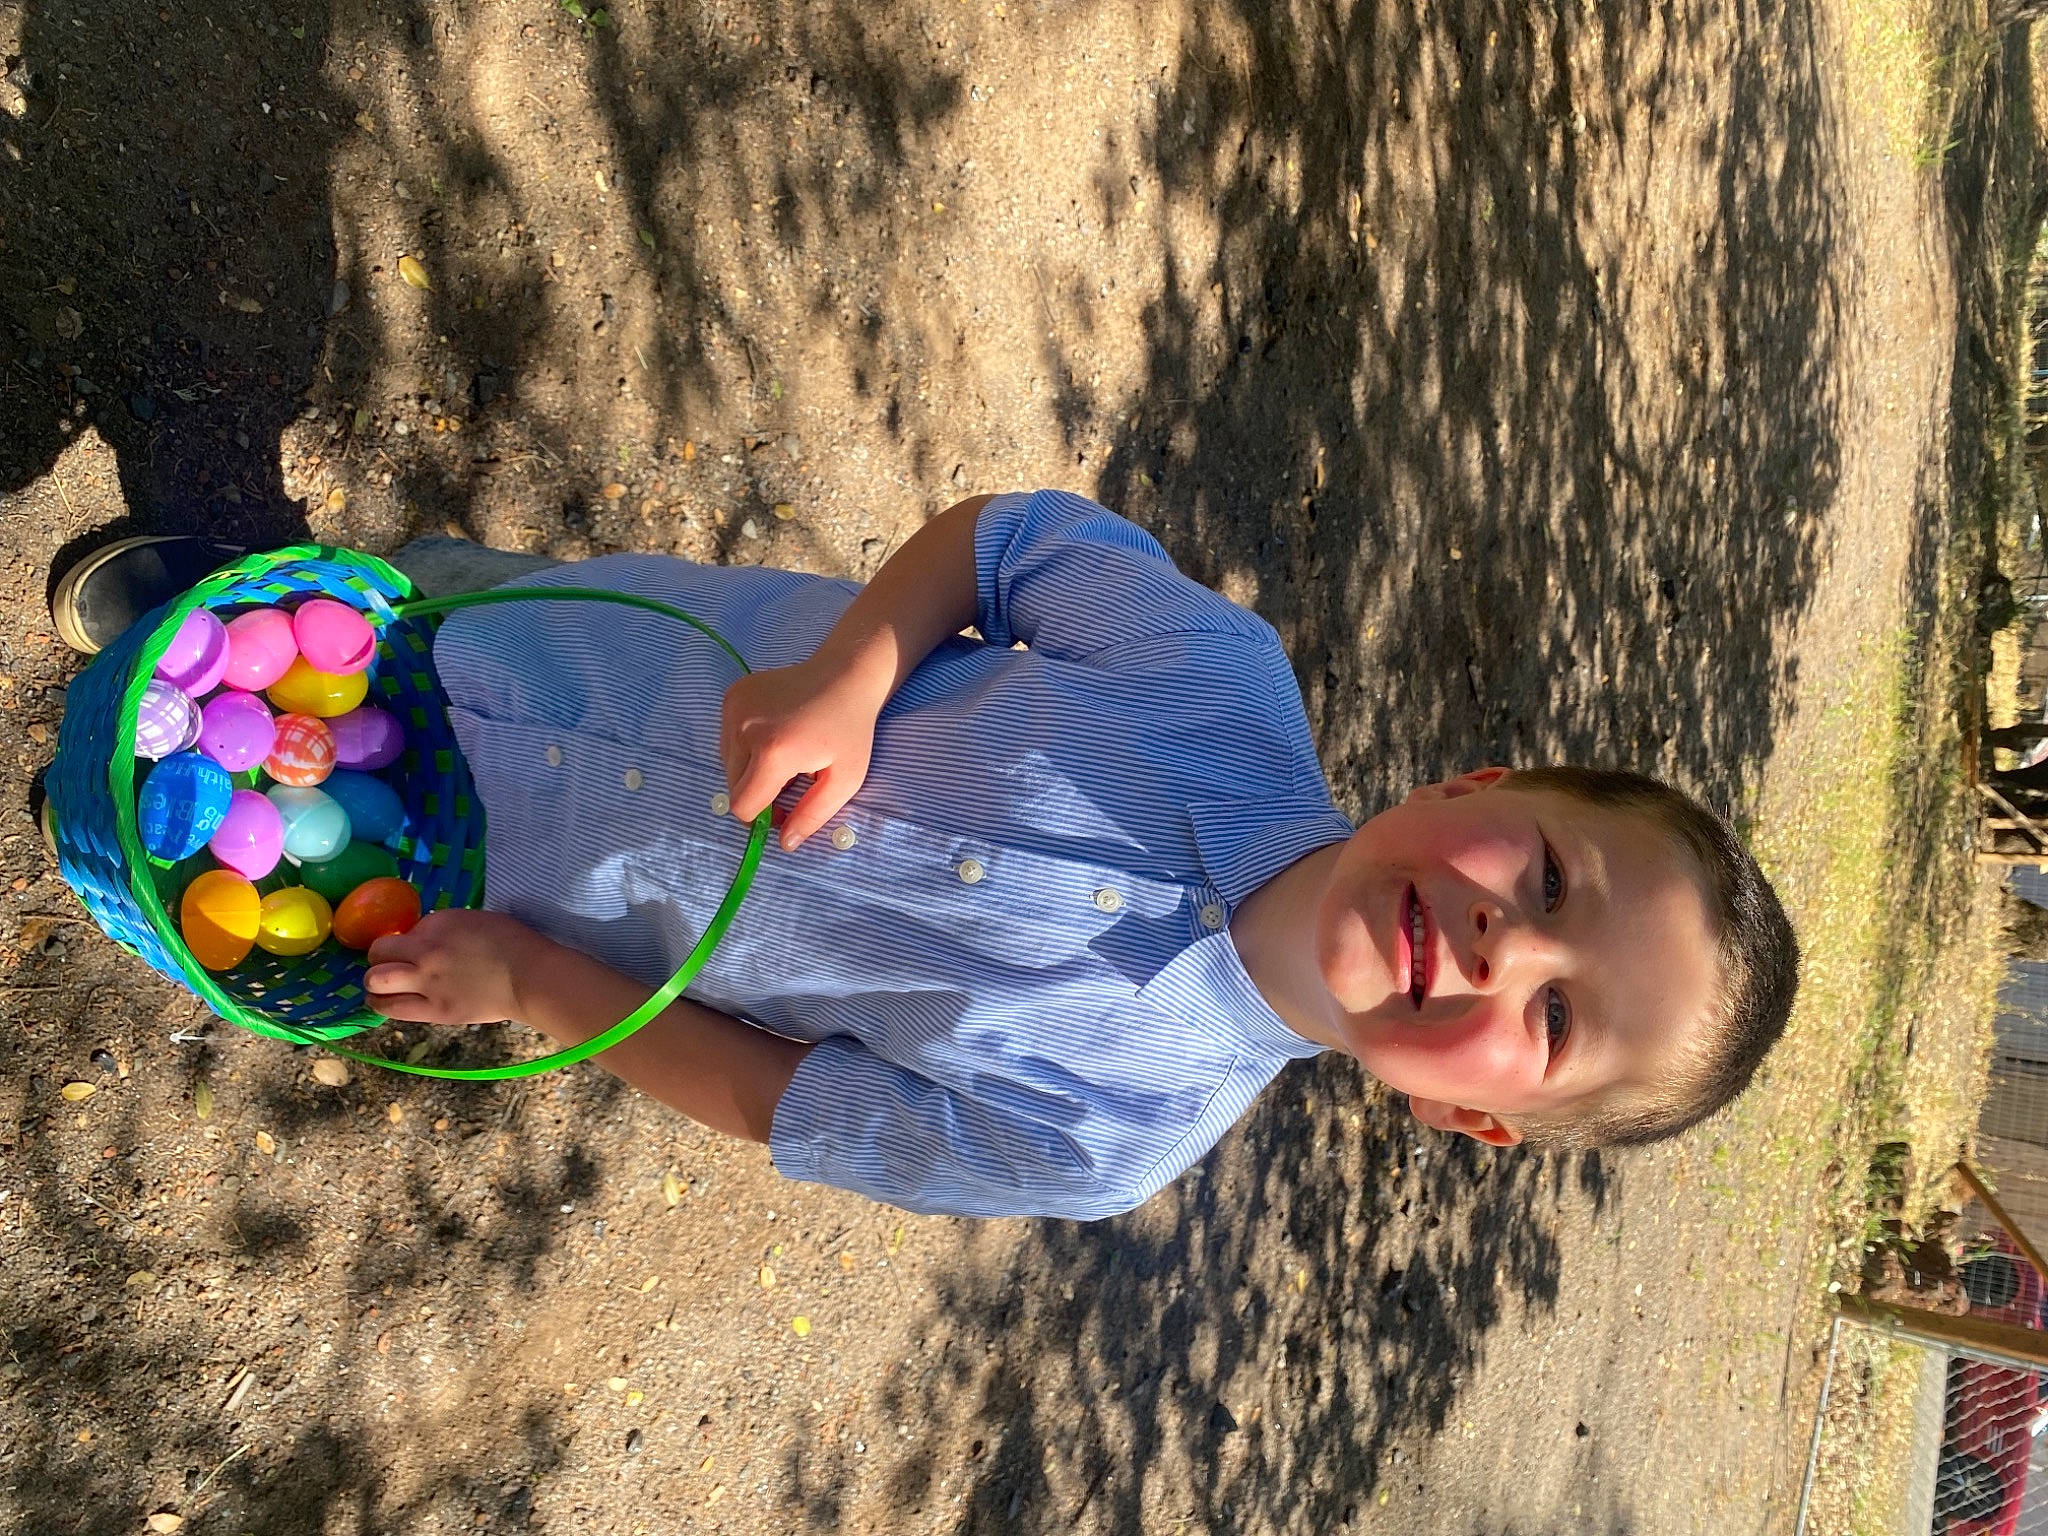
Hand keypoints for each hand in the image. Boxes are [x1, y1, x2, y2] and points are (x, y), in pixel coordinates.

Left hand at [364, 909, 546, 1025]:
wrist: (531, 977)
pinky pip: (394, 1008)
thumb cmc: (514, 943)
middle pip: (378, 952)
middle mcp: (426, 951)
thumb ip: (446, 928)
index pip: (406, 930)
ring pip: (376, 981)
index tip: (418, 947)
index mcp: (439, 923)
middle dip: (379, 957)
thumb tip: (426, 939)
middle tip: (388, 964)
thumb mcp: (476, 920)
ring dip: (374, 982)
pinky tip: (385, 1002)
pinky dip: (384, 1004)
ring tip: (379, 986)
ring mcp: (427, 982)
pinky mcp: (434, 1010)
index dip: (409, 939)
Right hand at [720, 651, 884, 849]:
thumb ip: (812, 816)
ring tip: (784, 755)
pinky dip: (745, 746)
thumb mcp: (844, 780)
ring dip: (750, 770)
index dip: (761, 817)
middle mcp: (745, 728)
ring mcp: (735, 708)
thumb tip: (784, 844)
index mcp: (774, 752)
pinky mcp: (732, 696)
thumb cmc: (851, 730)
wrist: (845, 674)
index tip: (783, 810)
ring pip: (727, 763)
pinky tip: (773, 734)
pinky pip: (727, 739)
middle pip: (733, 786)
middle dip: (758, 793)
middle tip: (789, 783)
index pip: (743, 806)